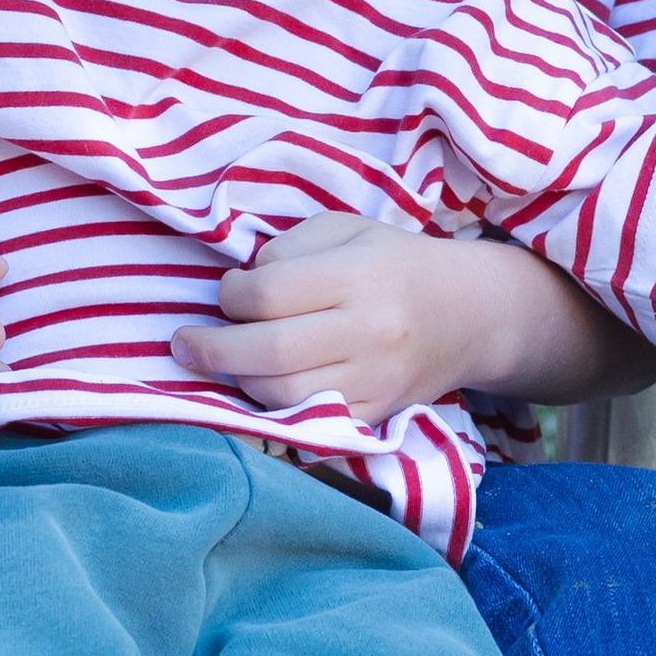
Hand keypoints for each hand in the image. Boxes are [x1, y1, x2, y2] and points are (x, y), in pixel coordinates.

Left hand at [173, 213, 529, 423]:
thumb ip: (289, 249)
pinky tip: (261, 388)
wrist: (469, 316)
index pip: (269, 295)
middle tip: (185, 344)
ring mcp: (375, 381)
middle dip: (213, 350)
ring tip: (227, 363)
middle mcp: (370, 332)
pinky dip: (273, 410)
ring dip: (239, 382)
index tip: (227, 293)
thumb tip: (240, 286)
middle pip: (269, 352)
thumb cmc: (394, 264)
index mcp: (360, 277)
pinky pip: (308, 425)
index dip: (230, 296)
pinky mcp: (377, 415)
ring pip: (282, 397)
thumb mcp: (346, 230)